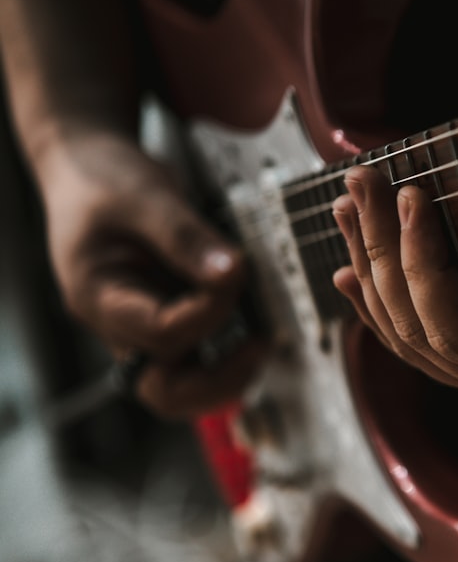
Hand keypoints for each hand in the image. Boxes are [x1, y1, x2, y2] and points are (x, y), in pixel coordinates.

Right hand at [36, 131, 265, 417]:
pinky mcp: (166, 319)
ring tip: (263, 341)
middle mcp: (119, 326)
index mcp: (98, 298)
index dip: (209, 311)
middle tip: (261, 343)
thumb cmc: (107, 180)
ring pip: (184, 385)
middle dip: (219, 378)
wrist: (90, 170)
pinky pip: (197, 355)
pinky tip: (255, 325)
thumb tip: (230, 273)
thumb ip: (185, 237)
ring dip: (228, 374)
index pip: (161, 333)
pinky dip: (228, 351)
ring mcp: (142, 328)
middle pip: (165, 391)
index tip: (237, 272)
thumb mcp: (145, 195)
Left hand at [332, 68, 457, 415]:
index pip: (455, 329)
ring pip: (421, 344)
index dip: (420, 259)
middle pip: (424, 337)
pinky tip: (356, 273)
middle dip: (384, 255)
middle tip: (362, 183)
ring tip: (352, 208)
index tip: (414, 189)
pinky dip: (396, 304)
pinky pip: (439, 343)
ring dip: (379, 273)